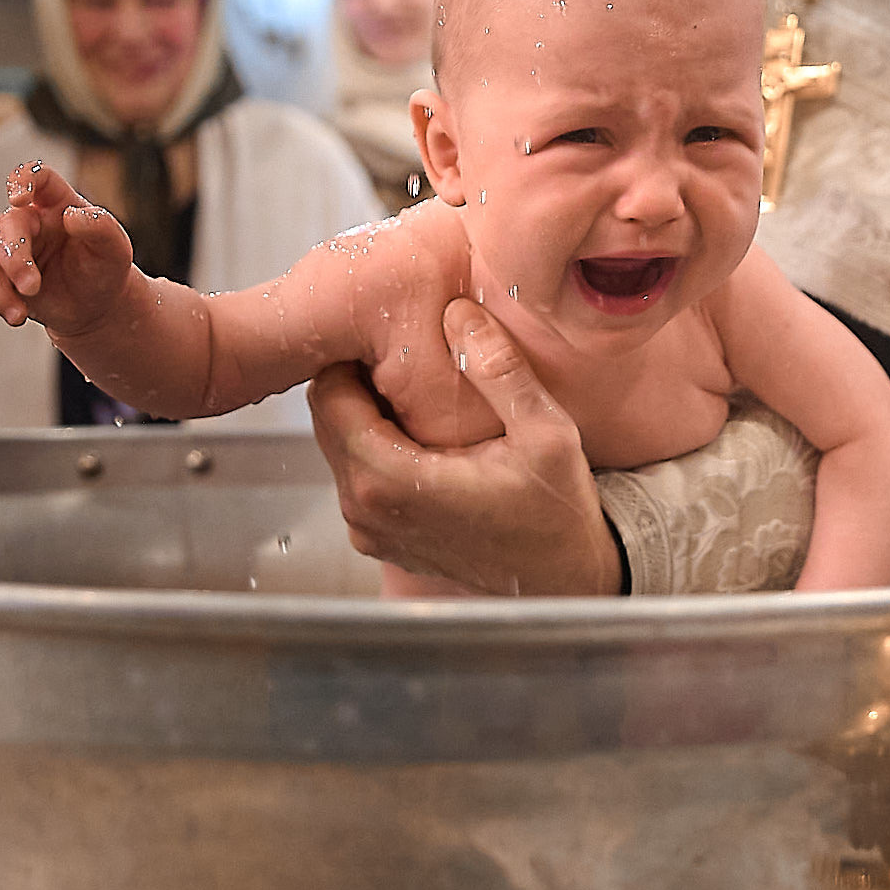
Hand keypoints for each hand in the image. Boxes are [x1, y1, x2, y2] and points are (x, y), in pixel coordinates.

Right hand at [0, 161, 132, 335]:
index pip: (36, 178)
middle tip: (33, 288)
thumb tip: (72, 217)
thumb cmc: (104, 268)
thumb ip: (101, 226)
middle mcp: (28, 223)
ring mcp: (8, 252)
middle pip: (6, 227)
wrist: (97, 306)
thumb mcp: (115, 248)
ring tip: (19, 317)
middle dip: (14, 260)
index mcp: (56, 205)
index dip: (22, 180)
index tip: (18, 199)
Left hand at [308, 298, 621, 595]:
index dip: (348, 355)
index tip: (383, 328)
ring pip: (337, 444)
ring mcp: (368, 529)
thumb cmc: (557, 510)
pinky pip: (355, 471)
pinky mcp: (378, 536)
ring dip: (364, 409)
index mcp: (390, 482)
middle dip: (354, 377)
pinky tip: (418, 423)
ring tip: (410, 380)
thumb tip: (459, 311)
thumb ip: (499, 370)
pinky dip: (375, 441)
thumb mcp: (545, 432)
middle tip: (397, 341)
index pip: (330, 398)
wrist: (563, 577)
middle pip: (326, 419)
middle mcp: (366, 511)